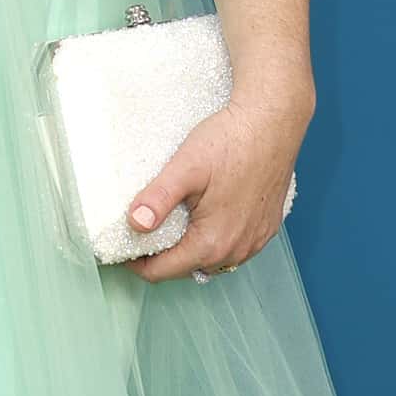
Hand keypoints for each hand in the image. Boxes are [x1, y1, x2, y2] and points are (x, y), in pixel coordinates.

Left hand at [122, 89, 310, 283]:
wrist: (273, 123)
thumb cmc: (231, 142)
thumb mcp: (185, 169)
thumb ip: (158, 199)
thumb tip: (135, 224)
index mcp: (211, 243)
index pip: (161, 272)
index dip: (136, 263)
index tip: (123, 248)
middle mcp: (236, 251)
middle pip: (185, 268)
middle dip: (161, 257)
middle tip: (143, 233)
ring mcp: (254, 242)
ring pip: (210, 261)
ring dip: (189, 249)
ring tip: (171, 226)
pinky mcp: (266, 229)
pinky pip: (233, 247)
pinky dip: (214, 240)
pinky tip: (204, 219)